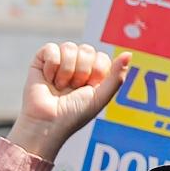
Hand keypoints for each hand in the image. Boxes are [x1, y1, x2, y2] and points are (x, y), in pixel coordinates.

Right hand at [7, 43, 130, 161]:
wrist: (47, 123)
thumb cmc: (74, 114)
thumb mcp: (101, 97)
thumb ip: (116, 76)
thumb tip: (128, 54)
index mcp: (92, 73)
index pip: (101, 57)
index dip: (96, 72)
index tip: (88, 88)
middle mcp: (77, 65)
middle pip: (87, 49)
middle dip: (81, 72)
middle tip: (73, 88)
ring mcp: (59, 62)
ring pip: (70, 47)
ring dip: (66, 71)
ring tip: (60, 86)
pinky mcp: (41, 61)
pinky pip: (51, 48)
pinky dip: (52, 66)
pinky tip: (48, 79)